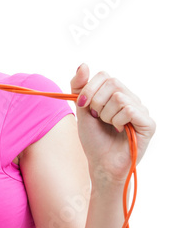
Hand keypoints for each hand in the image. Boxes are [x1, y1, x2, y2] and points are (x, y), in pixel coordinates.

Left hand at [70, 63, 155, 184]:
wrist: (100, 163)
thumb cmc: (93, 138)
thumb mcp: (81, 109)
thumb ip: (80, 87)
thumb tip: (83, 64)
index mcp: (116, 93)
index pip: (103, 75)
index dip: (89, 89)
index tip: (83, 106)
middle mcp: (131, 98)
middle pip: (112, 82)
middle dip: (96, 102)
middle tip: (97, 117)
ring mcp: (141, 110)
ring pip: (119, 97)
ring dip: (106, 115)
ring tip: (109, 126)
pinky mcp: (148, 123)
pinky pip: (129, 110)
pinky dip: (117, 121)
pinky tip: (119, 130)